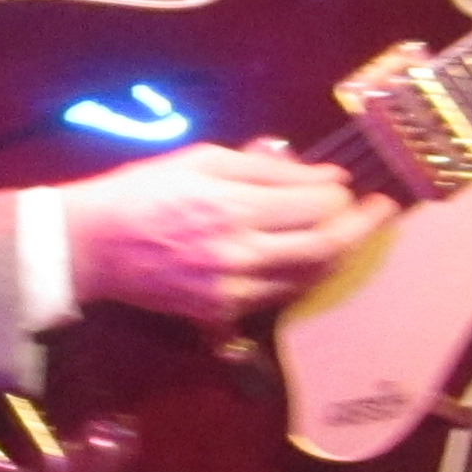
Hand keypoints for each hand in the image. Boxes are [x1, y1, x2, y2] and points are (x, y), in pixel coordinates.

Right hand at [66, 143, 392, 323]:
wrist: (91, 245)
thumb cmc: (143, 190)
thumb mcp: (201, 159)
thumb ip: (264, 167)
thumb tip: (321, 173)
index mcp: (232, 204)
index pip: (312, 203)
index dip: (339, 193)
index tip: (348, 183)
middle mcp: (239, 250)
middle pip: (323, 244)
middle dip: (360, 225)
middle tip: (381, 209)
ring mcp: (231, 286)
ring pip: (307, 275)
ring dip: (337, 253)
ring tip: (351, 233)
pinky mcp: (221, 311)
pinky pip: (279, 294)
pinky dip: (303, 275)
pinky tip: (310, 258)